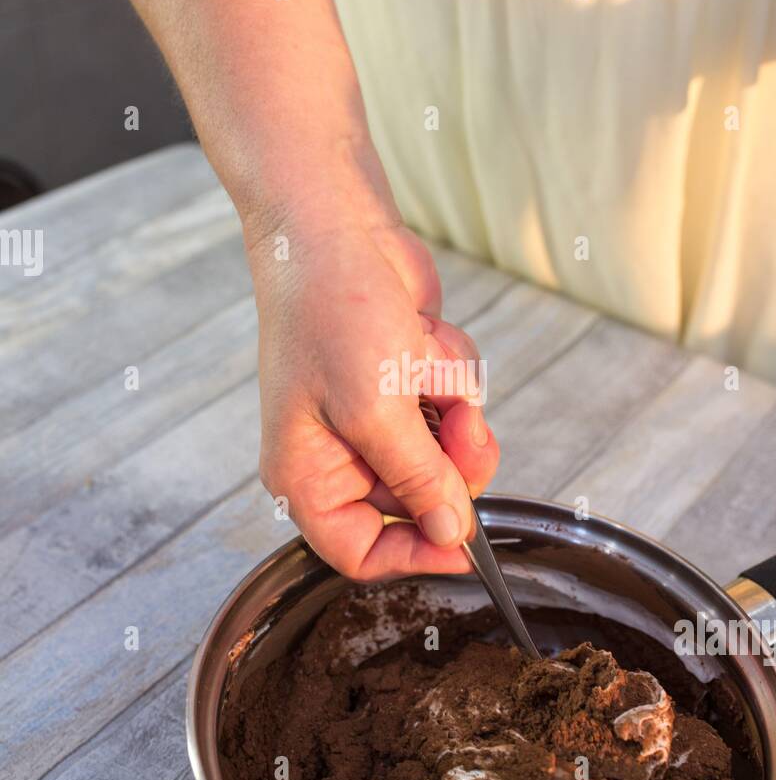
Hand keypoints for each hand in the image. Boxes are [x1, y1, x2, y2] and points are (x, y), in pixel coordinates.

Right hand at [248, 215, 498, 579]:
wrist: (334, 224)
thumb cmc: (329, 310)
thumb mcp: (376, 409)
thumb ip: (419, 479)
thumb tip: (452, 533)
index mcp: (307, 476)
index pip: (361, 553)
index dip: (415, 555)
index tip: (464, 542)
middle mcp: (340, 455)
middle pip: (420, 503)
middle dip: (449, 460)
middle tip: (460, 425)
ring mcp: (378, 419)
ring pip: (448, 453)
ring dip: (453, 405)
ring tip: (424, 359)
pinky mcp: (409, 385)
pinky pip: (456, 404)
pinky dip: (451, 371)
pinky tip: (422, 336)